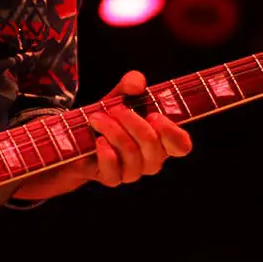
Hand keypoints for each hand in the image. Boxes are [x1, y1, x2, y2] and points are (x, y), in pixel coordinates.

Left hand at [85, 71, 192, 186]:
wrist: (80, 136)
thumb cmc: (109, 116)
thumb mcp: (120, 94)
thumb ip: (132, 83)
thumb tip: (137, 85)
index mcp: (162, 139)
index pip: (182, 145)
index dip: (172, 133)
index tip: (154, 115)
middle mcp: (152, 158)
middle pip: (153, 145)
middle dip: (132, 122)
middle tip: (116, 109)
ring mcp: (134, 171)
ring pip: (132, 154)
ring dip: (113, 131)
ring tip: (97, 118)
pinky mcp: (113, 179)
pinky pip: (114, 169)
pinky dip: (105, 152)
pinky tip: (98, 140)